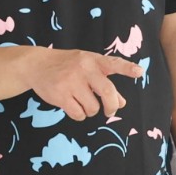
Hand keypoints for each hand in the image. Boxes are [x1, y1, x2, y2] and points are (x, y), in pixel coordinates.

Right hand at [26, 47, 144, 120]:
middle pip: (107, 93)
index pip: (113, 63)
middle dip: (112, 107)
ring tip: (81, 102)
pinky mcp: (60, 95)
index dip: (127, 68)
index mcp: (93, 60)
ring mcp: (70, 82)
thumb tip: (121, 103)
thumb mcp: (87, 68)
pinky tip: (72, 106)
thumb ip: (105, 83)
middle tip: (109, 111)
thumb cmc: (67, 66)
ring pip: (92, 108)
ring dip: (90, 110)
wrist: (36, 65)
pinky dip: (79, 114)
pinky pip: (78, 114)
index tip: (139, 72)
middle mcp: (83, 69)